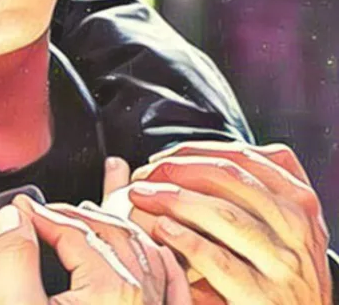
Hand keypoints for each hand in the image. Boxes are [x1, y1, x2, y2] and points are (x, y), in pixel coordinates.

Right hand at [0, 194, 190, 303]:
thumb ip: (14, 262)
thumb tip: (12, 218)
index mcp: (111, 288)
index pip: (73, 230)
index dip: (41, 214)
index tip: (19, 208)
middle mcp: (144, 296)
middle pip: (112, 231)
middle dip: (75, 213)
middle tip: (46, 209)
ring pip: (146, 248)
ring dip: (118, 223)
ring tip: (96, 209)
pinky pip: (172, 281)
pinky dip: (156, 255)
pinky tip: (147, 248)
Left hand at [126, 141, 331, 304]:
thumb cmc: (277, 275)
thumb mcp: (278, 228)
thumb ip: (244, 192)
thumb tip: (183, 159)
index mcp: (299, 204)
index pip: (244, 158)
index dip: (195, 152)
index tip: (161, 158)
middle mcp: (296, 229)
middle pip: (231, 179)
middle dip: (177, 171)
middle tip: (144, 176)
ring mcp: (282, 264)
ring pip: (224, 215)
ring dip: (174, 199)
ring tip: (142, 196)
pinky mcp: (262, 297)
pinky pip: (220, 261)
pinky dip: (186, 241)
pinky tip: (162, 230)